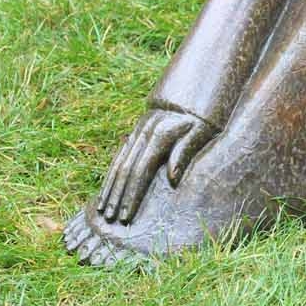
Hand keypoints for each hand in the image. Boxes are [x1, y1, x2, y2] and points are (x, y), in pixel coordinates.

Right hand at [96, 107, 215, 224]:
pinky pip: (120, 155)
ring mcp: (138, 131)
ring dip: (109, 187)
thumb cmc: (204, 115)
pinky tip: (107, 188)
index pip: (140, 172)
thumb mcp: (201, 130)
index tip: (126, 216)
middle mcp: (144, 133)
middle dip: (116, 196)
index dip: (131, 195)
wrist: (196, 86)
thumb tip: (172, 178)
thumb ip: (184, 152)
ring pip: (119, 162)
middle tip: (110, 219)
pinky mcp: (137, 131)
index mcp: (159, 136)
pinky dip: (112, 173)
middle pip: (125, 169)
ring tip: (102, 209)